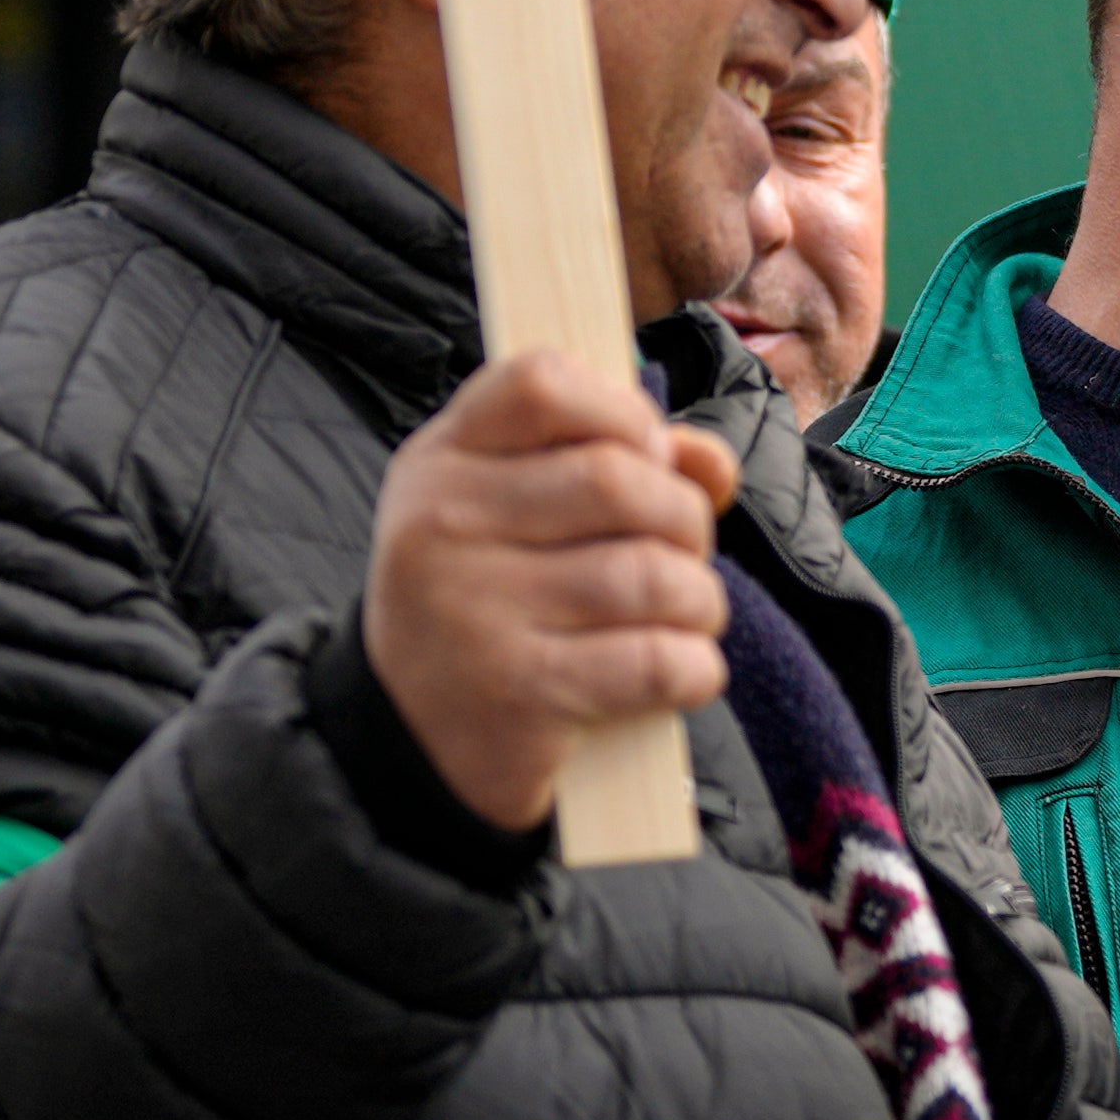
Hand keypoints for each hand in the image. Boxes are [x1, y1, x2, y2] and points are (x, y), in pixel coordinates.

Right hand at [358, 347, 740, 835]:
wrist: (407, 736)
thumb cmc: (484, 599)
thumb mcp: (512, 508)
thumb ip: (612, 458)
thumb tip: (712, 464)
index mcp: (439, 462)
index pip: (542, 383)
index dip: (623, 409)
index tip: (647, 452)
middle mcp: (443, 527)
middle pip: (617, 479)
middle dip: (683, 517)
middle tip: (681, 551)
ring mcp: (476, 613)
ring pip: (649, 574)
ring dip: (698, 598)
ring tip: (686, 613)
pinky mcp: (519, 695)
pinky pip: (655, 661)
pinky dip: (695, 666)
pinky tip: (684, 670)